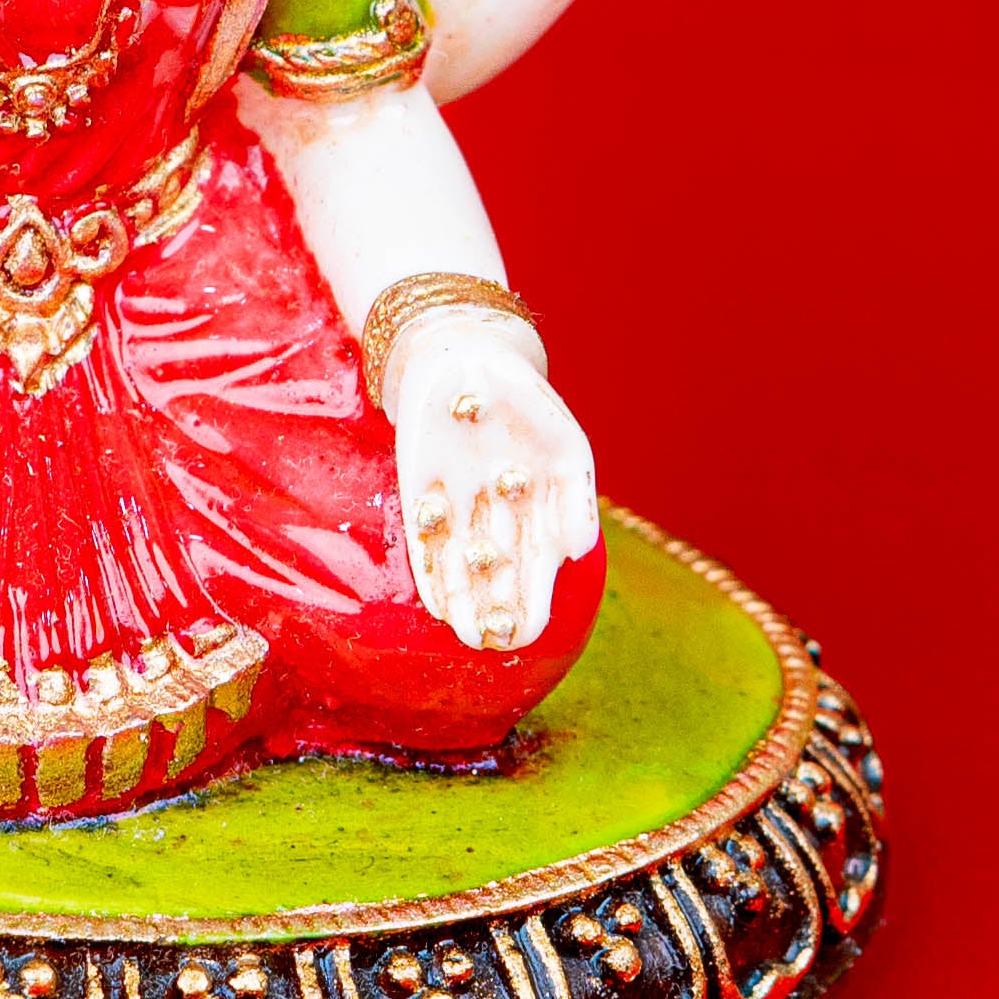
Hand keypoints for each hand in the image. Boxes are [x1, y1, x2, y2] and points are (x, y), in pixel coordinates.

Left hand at [389, 317, 598, 654]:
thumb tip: (579, 548)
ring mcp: (457, 504)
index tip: (531, 633)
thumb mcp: (563, 442)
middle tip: (494, 643)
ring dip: (463, 600)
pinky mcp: (419, 491)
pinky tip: (434, 603)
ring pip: (461, 562)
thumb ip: (574, 496)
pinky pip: (425, 538)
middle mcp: (495, 512)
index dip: (532, 599)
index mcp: (534, 504)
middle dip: (496, 607)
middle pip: (497, 570)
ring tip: (465, 635)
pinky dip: (431, 569)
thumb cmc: (525, 400)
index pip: (534, 563)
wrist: (468, 354)